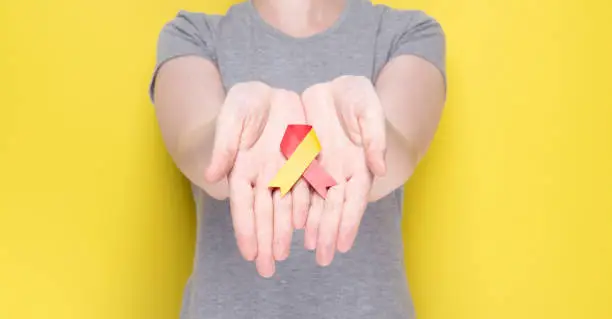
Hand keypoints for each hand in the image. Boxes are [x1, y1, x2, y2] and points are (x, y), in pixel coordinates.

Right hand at [206, 82, 309, 276]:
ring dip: (283, 234)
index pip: (243, 205)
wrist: (270, 95)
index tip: (249, 254)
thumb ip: (224, 144)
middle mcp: (263, 176)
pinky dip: (305, 212)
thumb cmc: (245, 103)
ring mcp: (283, 173)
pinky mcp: (303, 165)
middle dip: (265, 242)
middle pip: (264, 215)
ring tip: (283, 257)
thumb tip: (211, 176)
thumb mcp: (233, 114)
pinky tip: (305, 231)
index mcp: (242, 168)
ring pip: (284, 209)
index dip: (246, 229)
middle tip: (267, 270)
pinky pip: (306, 192)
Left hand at [301, 78, 385, 265]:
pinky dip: (295, 208)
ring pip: (314, 204)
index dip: (348, 222)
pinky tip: (290, 226)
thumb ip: (375, 137)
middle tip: (322, 258)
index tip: (342, 245)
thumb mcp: (368, 108)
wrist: (333, 88)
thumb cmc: (357, 97)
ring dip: (310, 227)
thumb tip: (381, 169)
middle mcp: (339, 173)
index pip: (354, 199)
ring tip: (305, 249)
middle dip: (327, 234)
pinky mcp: (302, 162)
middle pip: (333, 208)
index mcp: (358, 163)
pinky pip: (297, 189)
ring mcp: (320, 169)